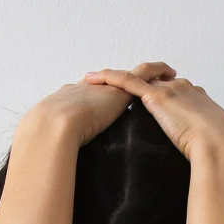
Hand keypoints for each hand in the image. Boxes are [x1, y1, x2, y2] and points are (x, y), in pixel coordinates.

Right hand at [22, 63, 156, 148]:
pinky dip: (156, 70)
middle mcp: (92, 87)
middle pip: (113, 81)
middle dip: (127, 82)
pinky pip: (144, 73)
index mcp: (74, 99)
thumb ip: (64, 140)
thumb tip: (60, 154)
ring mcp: (106, 85)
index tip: (112, 99)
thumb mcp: (58, 137)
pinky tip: (168, 72)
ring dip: (147, 74)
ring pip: (132, 73)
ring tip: (163, 75)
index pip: (92, 95)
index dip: (103, 95)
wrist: (57, 124)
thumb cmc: (54, 136)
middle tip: (143, 85)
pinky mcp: (120, 87)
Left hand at [81, 64, 223, 163]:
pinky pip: (128, 82)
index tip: (147, 100)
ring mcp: (169, 90)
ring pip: (135, 78)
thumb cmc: (219, 149)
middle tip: (114, 92)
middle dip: (134, 84)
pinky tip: (93, 78)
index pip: (172, 91)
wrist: (220, 143)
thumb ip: (198, 143)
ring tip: (91, 79)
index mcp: (195, 98)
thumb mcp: (209, 142)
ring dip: (112, 78)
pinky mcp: (158, 97)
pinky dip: (109, 78)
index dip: (157, 93)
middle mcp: (181, 88)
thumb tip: (196, 158)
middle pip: (152, 82)